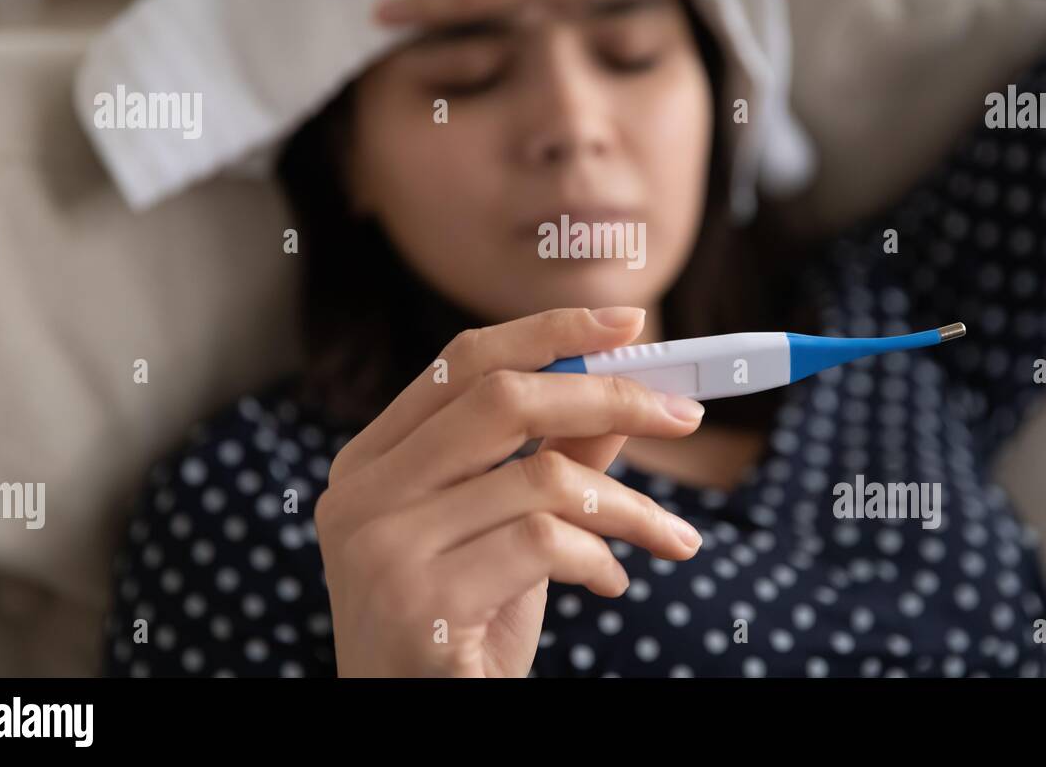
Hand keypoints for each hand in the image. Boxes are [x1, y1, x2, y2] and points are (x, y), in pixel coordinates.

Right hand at [315, 306, 705, 676]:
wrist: (411, 723)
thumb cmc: (464, 625)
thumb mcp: (506, 529)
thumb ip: (551, 456)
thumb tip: (623, 390)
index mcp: (370, 462)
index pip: (461, 362)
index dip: (550, 332)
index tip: (630, 323)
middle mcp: (360, 495)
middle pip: (502, 399)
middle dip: (610, 397)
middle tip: (684, 416)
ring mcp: (382, 549)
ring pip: (542, 477)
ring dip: (628, 507)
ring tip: (669, 536)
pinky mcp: (420, 605)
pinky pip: (546, 543)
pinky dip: (601, 557)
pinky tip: (612, 583)